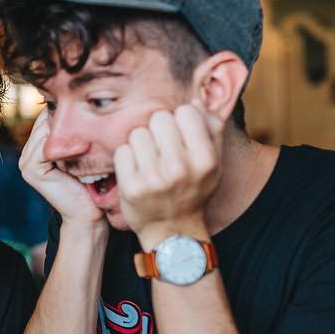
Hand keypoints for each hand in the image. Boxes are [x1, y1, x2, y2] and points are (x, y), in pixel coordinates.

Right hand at [19, 108, 105, 227]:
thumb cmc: (94, 182)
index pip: (49, 115)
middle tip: (91, 110)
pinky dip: (64, 146)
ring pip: (45, 131)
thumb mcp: (87, 151)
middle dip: (67, 115)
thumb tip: (93, 104)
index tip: (91, 105)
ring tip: (90, 127)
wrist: (89, 215)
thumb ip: (80, 131)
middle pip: (45, 120)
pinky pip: (45, 148)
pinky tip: (83, 146)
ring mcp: (27, 161)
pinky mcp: (31, 170)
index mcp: (39, 145)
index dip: (68, 108)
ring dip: (67, 129)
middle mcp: (29, 151)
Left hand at [113, 104, 223, 248]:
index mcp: (205, 160)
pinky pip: (121, 151)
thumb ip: (211, 129)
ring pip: (137, 133)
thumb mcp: (213, 163)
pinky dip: (126, 159)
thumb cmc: (193, 190)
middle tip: (162, 150)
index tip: (180, 137)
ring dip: (140, 144)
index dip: (180, 120)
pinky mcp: (131, 187)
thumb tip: (194, 102)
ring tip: (149, 162)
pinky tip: (136, 172)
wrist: (173, 231)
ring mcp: (154, 179)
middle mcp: (180, 169)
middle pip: (158, 118)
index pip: (185, 111)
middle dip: (158, 130)